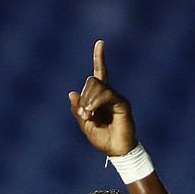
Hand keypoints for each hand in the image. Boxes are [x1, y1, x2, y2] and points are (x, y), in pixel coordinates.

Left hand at [69, 40, 135, 156]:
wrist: (117, 151)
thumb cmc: (103, 139)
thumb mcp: (85, 125)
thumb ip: (79, 111)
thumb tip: (72, 93)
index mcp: (100, 98)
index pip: (99, 74)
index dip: (99, 58)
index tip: (100, 42)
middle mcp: (109, 94)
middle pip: (93, 81)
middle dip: (84, 96)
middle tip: (84, 115)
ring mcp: (117, 98)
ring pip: (98, 86)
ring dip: (88, 101)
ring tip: (88, 116)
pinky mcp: (122, 103)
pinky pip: (107, 95)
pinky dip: (96, 102)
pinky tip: (93, 112)